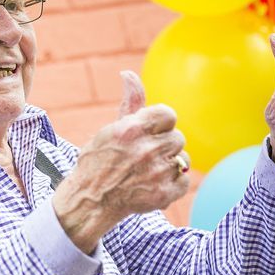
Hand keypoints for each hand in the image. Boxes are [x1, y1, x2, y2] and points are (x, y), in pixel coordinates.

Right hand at [52, 70, 190, 251]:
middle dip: (163, 145)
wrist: (90, 201)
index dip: (161, 124)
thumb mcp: (110, 129)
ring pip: (183, 159)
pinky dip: (173, 184)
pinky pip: (184, 181)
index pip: (168, 115)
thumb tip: (129, 74)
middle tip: (145, 155)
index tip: (150, 133)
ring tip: (148, 171)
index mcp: (132, 129)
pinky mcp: (163, 193)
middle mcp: (146, 149)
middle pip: (177, 138)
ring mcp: (157, 173)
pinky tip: (154, 184)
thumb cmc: (98, 162)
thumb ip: (130, 102)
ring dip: (170, 164)